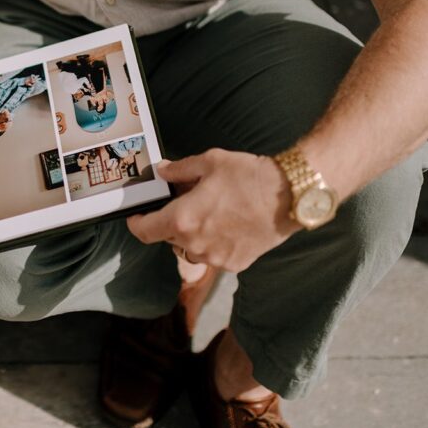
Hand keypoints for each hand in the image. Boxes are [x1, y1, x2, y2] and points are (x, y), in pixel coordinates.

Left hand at [126, 149, 300, 272]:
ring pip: (190, 249)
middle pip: (168, 238)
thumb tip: (162, 171)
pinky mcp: (235, 264)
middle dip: (172, 222)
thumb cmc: (249, 176)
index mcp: (182, 220)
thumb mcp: (209, 162)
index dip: (136, 224)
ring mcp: (215, 257)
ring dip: (192, 235)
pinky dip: (214, 244)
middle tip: (186, 203)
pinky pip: (214, 256)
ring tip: (211, 214)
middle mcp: (195, 244)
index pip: (144, 232)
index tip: (136, 218)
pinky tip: (229, 225)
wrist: (290, 196)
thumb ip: (179, 170)